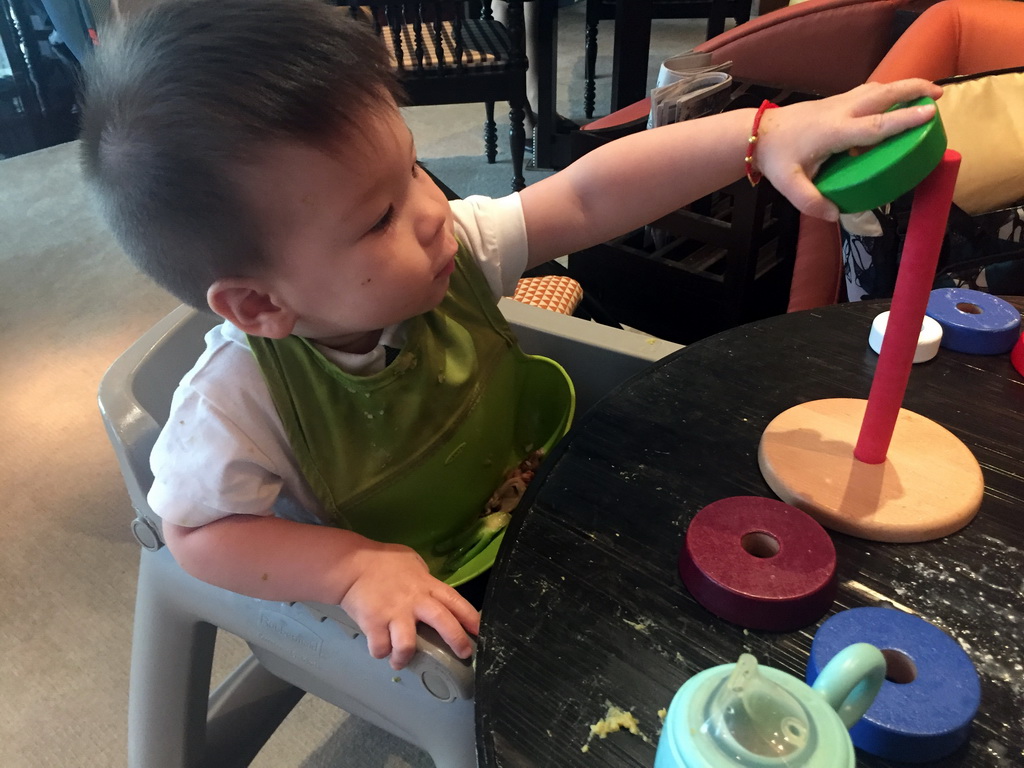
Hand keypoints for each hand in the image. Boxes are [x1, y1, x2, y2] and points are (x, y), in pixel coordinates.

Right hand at [336, 540, 479, 669]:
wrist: (350, 565)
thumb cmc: (383, 561)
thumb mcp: (412, 563)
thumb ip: (425, 580)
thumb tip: (433, 592)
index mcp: (426, 585)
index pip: (456, 601)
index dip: (471, 617)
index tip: (481, 631)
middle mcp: (414, 600)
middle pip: (442, 622)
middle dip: (456, 640)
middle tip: (463, 654)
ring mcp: (394, 613)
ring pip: (408, 645)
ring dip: (405, 657)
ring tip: (400, 661)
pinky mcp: (373, 623)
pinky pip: (381, 648)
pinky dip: (380, 652)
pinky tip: (379, 648)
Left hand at [755, 79, 943, 221]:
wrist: (758, 133)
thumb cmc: (776, 158)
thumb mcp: (790, 184)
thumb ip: (811, 202)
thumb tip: (836, 215)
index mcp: (834, 131)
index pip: (875, 125)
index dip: (903, 120)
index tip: (929, 113)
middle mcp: (841, 111)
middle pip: (883, 94)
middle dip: (913, 90)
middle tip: (939, 95)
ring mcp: (838, 103)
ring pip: (877, 89)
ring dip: (903, 87)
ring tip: (926, 94)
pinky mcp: (836, 102)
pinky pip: (867, 93)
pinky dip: (887, 93)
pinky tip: (894, 102)